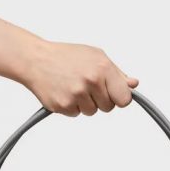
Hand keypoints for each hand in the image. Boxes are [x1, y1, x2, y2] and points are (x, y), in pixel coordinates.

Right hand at [21, 40, 138, 115]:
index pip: (124, 99)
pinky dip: (71, 106)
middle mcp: (90, 82)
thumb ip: (116, 73)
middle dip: (101, 99)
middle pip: (108, 107)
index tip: (115, 95)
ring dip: (85, 103)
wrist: (36, 60)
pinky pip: (76, 114)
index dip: (120, 98)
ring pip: (92, 112)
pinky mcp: (63, 106)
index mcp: (102, 69)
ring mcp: (76, 95)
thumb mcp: (95, 56)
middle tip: (87, 86)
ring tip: (74, 87)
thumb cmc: (66, 56)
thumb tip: (133, 84)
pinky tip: (64, 91)